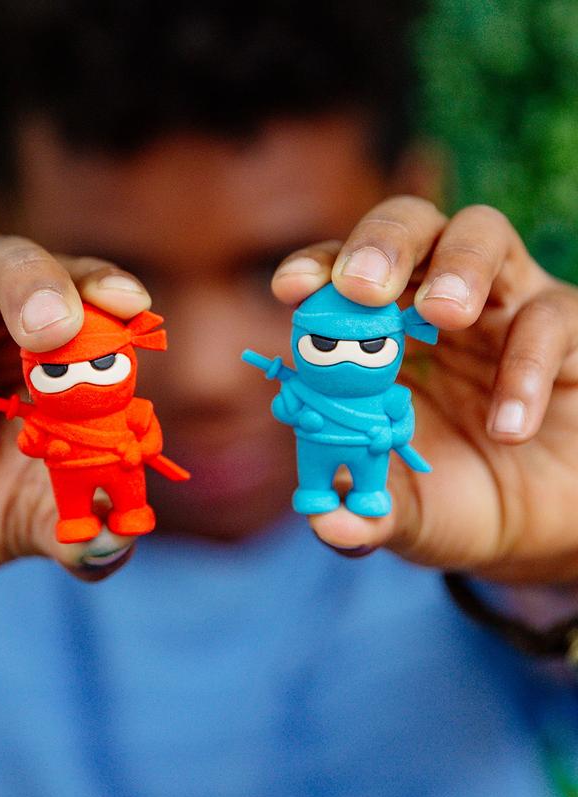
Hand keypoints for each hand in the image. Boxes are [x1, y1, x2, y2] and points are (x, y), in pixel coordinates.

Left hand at [272, 197, 577, 583]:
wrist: (531, 528)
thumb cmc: (448, 499)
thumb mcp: (401, 510)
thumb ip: (364, 510)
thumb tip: (326, 521)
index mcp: (377, 333)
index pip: (340, 274)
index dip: (316, 268)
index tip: (290, 290)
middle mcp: (433, 305)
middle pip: (410, 224)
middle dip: (383, 243)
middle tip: (362, 286)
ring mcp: (502, 309)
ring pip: (483, 235)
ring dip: (459, 265)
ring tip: (445, 315)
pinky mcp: (566, 334)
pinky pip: (550, 320)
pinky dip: (526, 365)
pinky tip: (506, 429)